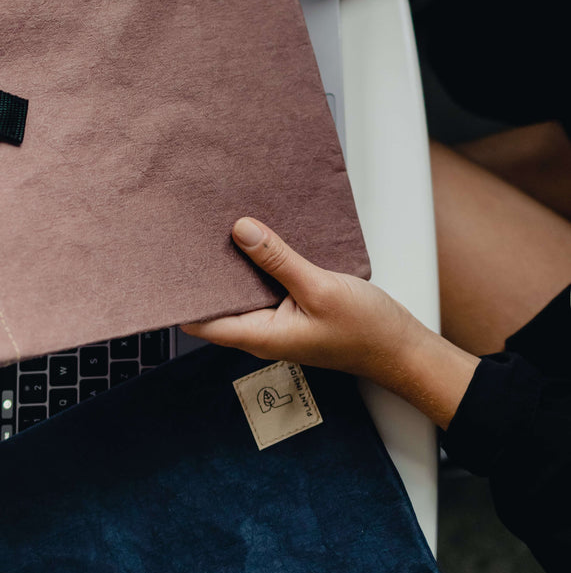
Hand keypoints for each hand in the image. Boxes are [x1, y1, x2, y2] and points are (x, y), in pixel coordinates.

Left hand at [183, 217, 478, 428]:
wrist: (401, 347)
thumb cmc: (366, 331)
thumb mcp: (320, 288)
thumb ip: (279, 260)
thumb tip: (240, 231)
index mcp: (260, 335)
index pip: (201, 321)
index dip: (182, 295)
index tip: (170, 261)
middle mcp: (262, 329)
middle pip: (218, 300)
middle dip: (206, 270)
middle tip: (192, 231)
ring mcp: (278, 319)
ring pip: (243, 289)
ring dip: (235, 262)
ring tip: (220, 225)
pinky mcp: (293, 307)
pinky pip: (266, 283)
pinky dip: (260, 262)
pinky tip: (259, 236)